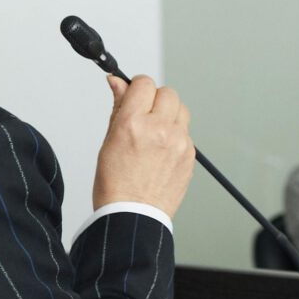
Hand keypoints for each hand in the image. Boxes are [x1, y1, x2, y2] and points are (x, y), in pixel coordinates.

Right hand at [92, 75, 195, 217]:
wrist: (133, 215)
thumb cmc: (115, 184)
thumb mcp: (108, 141)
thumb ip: (118, 107)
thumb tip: (117, 82)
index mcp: (133, 124)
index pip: (143, 83)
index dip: (136, 87)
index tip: (133, 95)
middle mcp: (159, 129)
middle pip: (167, 92)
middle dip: (154, 99)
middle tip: (144, 115)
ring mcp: (178, 142)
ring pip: (181, 109)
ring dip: (169, 114)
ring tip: (154, 133)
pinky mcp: (190, 155)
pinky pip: (186, 132)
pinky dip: (175, 135)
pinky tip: (161, 151)